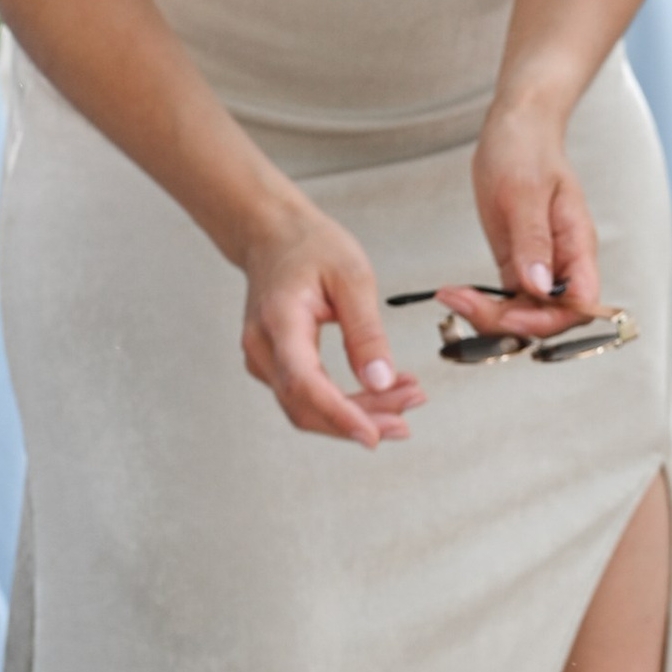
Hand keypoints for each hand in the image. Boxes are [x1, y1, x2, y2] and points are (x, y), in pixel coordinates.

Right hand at [238, 197, 425, 446]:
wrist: (272, 235)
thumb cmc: (309, 246)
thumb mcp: (352, 277)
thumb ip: (366, 332)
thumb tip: (380, 380)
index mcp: (279, 320)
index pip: (305, 382)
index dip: (340, 416)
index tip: (373, 436)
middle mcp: (262, 346)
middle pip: (307, 406)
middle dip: (361, 419)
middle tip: (409, 412)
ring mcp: (264, 359)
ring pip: (308, 408)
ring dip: (358, 414)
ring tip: (406, 400)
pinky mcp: (276, 365)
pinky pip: (309, 396)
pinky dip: (346, 403)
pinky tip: (383, 393)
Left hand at [455, 95, 599, 337]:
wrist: (516, 128)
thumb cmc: (526, 149)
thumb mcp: (524, 192)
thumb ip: (534, 242)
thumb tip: (540, 287)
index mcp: (577, 245)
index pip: (581, 304)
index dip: (549, 320)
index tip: (511, 314)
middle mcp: (563, 262)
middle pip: (551, 318)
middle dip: (510, 323)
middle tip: (465, 304)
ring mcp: (541, 265)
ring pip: (525, 314)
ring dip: (490, 318)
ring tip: (453, 299)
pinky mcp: (518, 262)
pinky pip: (507, 299)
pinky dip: (482, 304)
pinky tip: (456, 294)